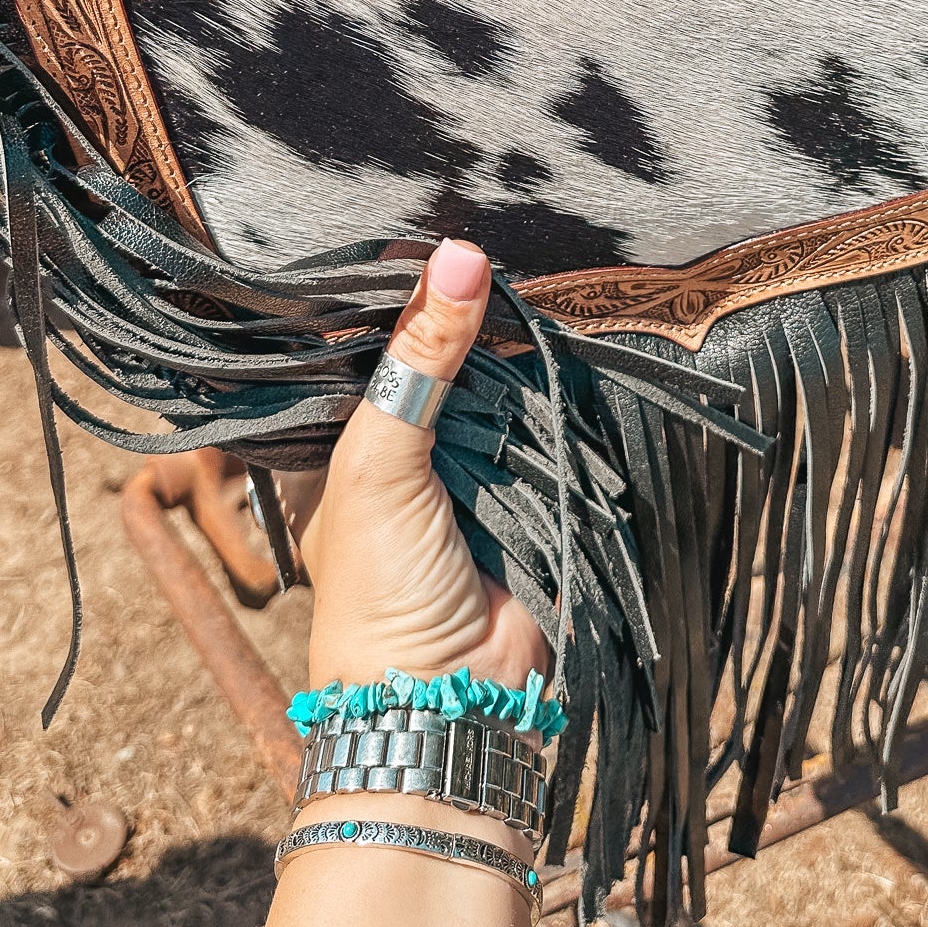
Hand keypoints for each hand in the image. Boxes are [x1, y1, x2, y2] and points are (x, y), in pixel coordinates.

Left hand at [280, 238, 549, 694]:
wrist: (452, 702)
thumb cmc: (379, 591)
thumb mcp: (380, 462)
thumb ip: (419, 360)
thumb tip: (458, 254)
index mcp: (349, 440)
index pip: (376, 344)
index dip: (406, 294)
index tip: (442, 224)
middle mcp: (409, 447)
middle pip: (447, 359)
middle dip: (474, 314)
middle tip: (510, 236)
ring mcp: (472, 469)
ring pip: (503, 386)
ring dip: (525, 351)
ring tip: (550, 274)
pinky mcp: (531, 491)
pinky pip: (550, 426)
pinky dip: (563, 395)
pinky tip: (578, 338)